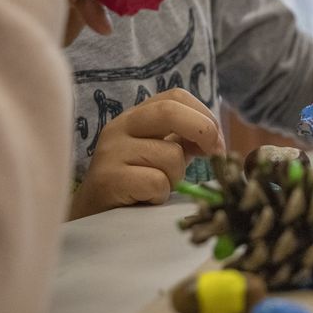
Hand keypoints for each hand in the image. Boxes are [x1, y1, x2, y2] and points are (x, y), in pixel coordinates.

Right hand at [71, 89, 225, 218]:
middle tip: (213, 155)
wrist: (95, 216)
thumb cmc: (135, 184)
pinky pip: (157, 182)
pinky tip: (145, 199)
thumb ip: (185, 140)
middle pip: (170, 111)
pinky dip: (161, 194)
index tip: (217, 143)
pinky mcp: (108, 179)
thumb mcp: (161, 154)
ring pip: (170, 155)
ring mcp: (111, 151)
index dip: (205, 115)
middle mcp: (120, 126)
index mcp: (136, 116)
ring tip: (157, 187)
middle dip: (203, 131)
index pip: (176, 96)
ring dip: (177, 177)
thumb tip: (215, 139)